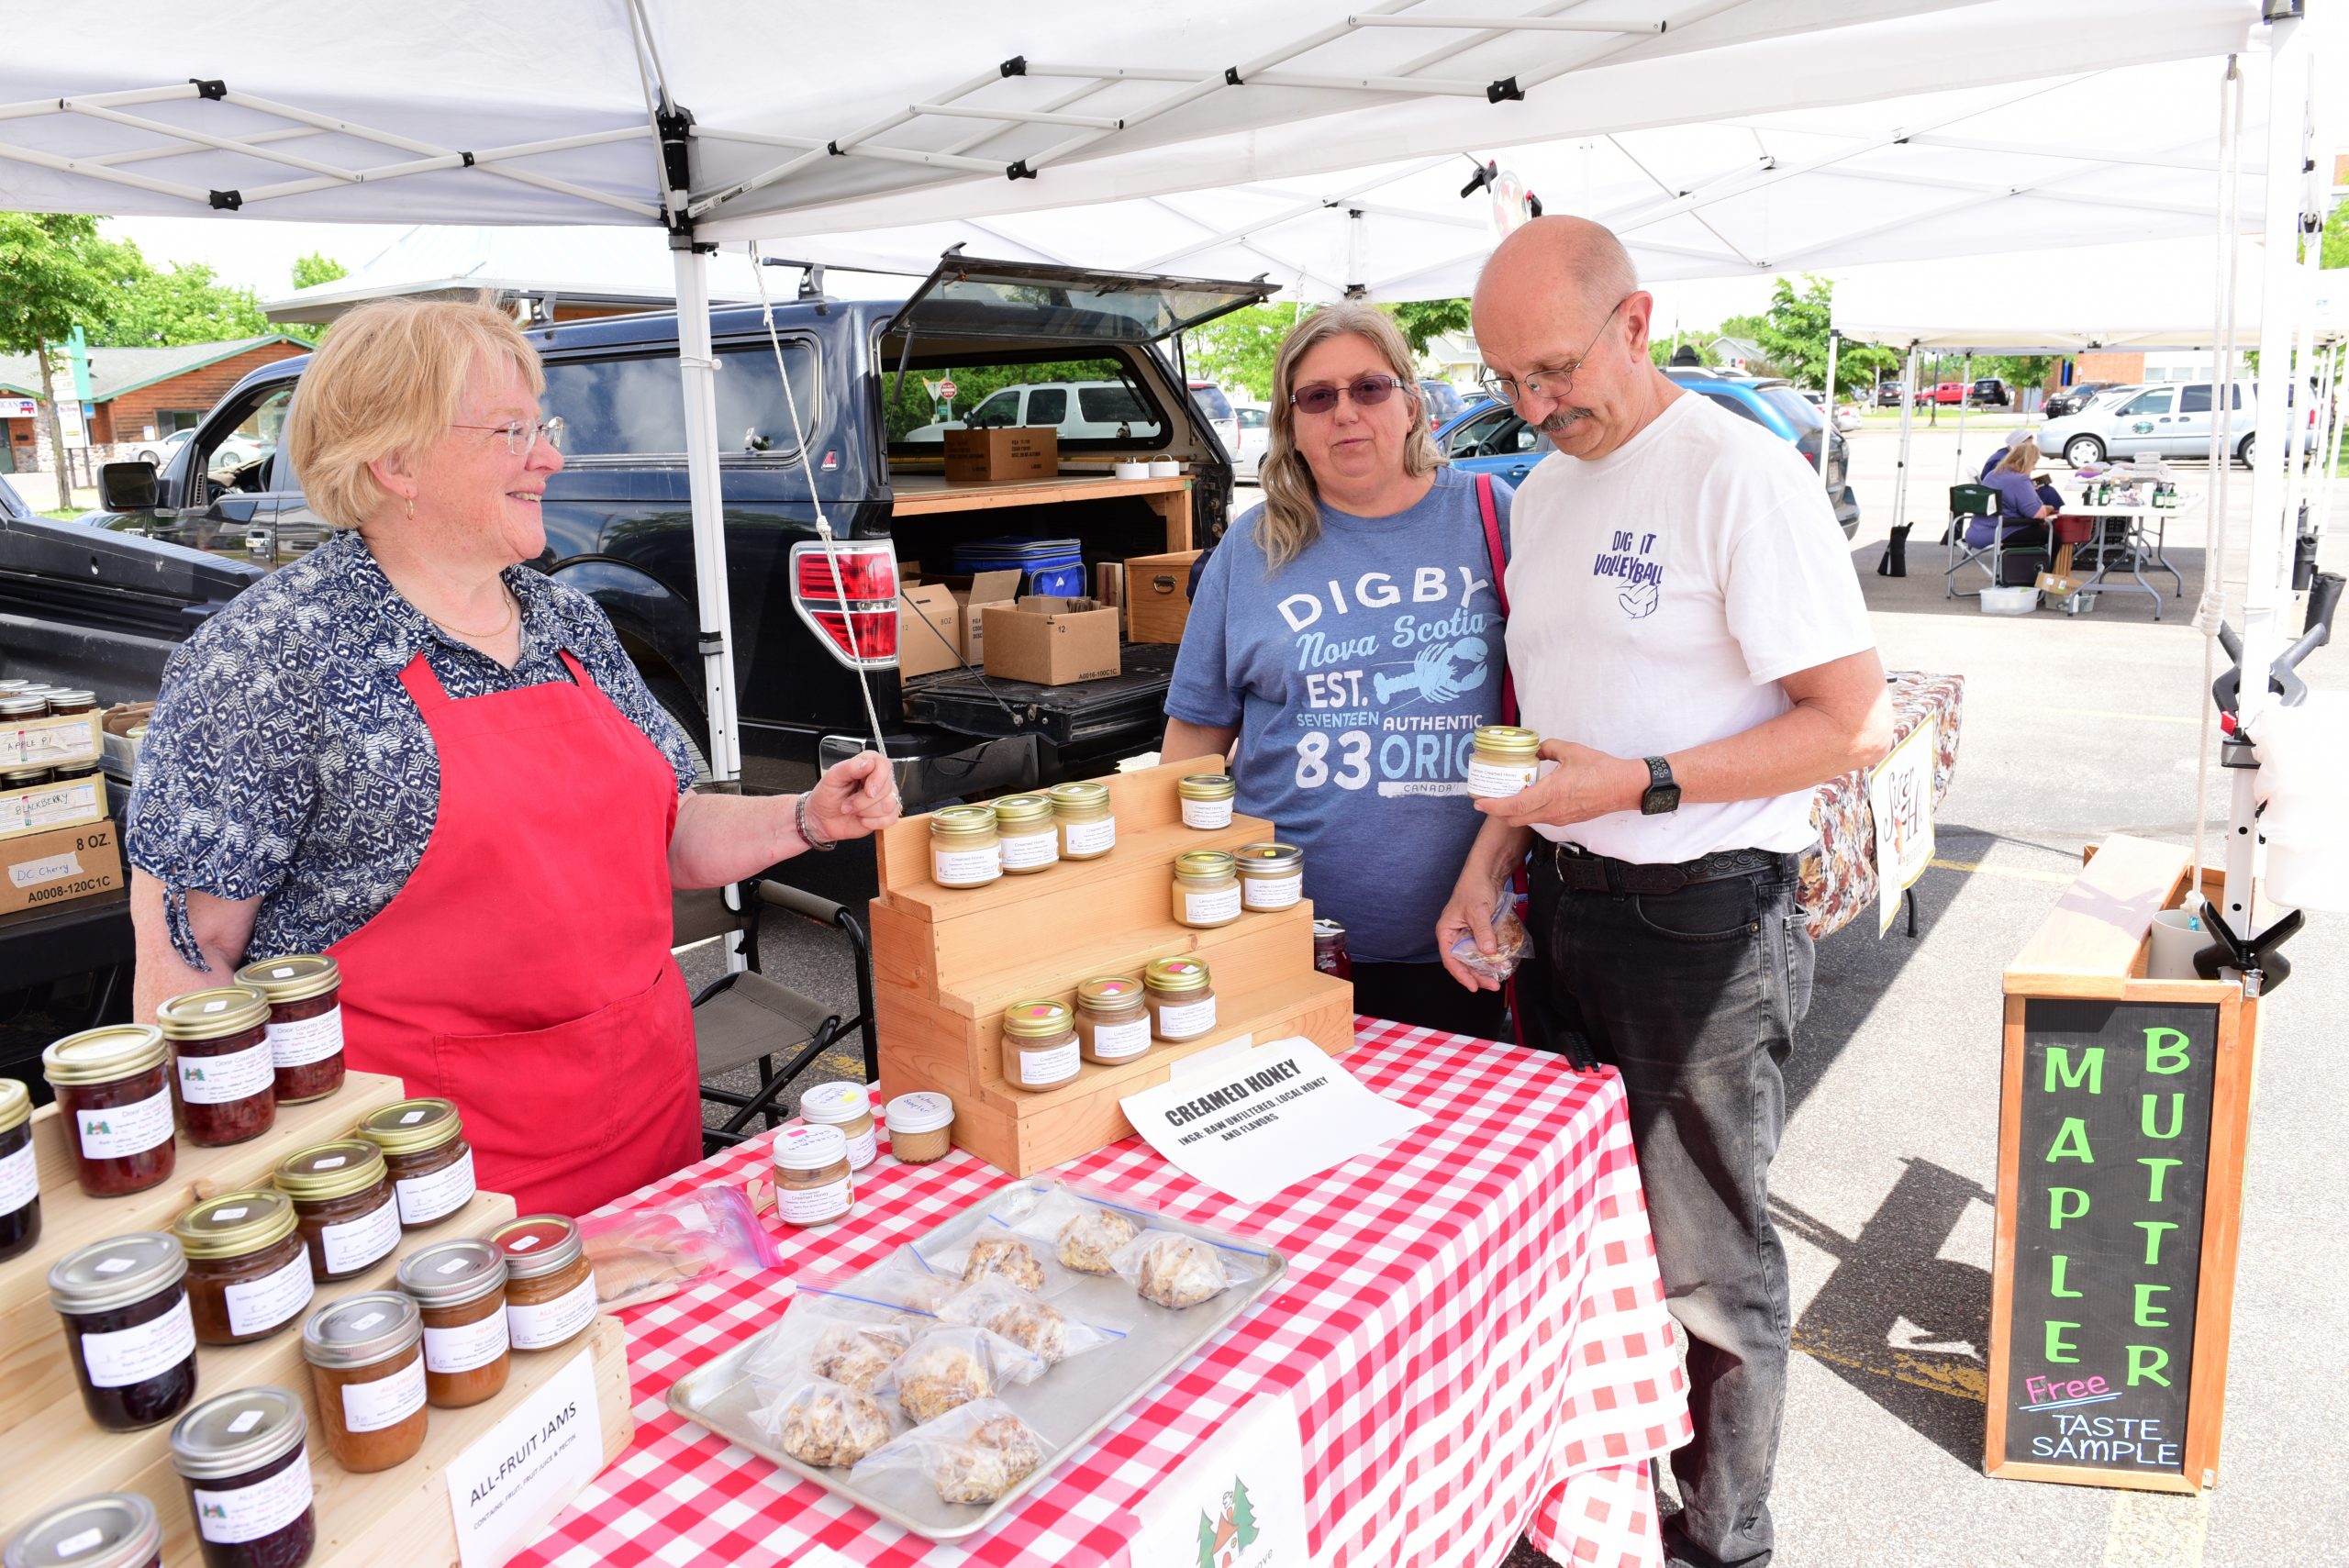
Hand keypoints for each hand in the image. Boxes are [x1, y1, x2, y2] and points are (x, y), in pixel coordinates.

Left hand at [804, 751, 900, 843]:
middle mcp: (880, 779)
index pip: (884, 765)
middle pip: (887, 789)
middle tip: (847, 804)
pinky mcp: (886, 815)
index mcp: (868, 764)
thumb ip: (850, 767)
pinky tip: (861, 819)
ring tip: (852, 810)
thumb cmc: (827, 796)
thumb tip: (868, 764)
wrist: (823, 819)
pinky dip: (872, 823)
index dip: (878, 779)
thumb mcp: (832, 778)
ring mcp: (885, 797)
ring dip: (866, 812)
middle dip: (863, 801)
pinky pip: (890, 819)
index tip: (867, 791)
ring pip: (889, 805)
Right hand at [1436, 862, 1509, 992]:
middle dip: (1478, 975)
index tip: (1474, 986)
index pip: (1450, 959)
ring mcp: (1468, 934)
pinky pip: (1484, 949)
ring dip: (1486, 968)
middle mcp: (1455, 935)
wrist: (1486, 872)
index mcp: (1446, 931)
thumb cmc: (1475, 887)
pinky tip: (1502, 962)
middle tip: (1494, 984)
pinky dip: (1492, 957)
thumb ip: (1483, 932)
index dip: (1461, 975)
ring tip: (1500, 976)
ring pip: (1475, 957)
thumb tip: (1489, 952)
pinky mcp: (1480, 932)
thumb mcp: (1478, 911)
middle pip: (1464, 962)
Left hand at [1476, 741, 1645, 828]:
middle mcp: (1552, 810)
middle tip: (1486, 800)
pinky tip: (1527, 799)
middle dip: (1497, 812)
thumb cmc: (1600, 769)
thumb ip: (1548, 747)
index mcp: (1551, 793)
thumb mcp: (1570, 751)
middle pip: (1515, 819)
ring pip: (1527, 820)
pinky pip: (1540, 819)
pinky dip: (1527, 812)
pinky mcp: (1567, 820)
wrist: (1624, 787)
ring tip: (1504, 798)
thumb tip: (1536, 748)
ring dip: (1512, 812)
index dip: (1493, 806)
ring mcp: (1560, 818)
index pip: (1514, 806)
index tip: (1479, 802)